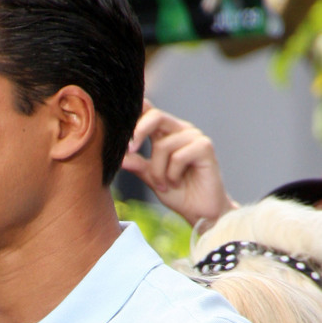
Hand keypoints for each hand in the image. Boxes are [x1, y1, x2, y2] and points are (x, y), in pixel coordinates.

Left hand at [121, 100, 235, 227]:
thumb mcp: (151, 178)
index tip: (118, 129)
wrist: (199, 210)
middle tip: (130, 150)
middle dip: (138, 132)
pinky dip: (172, 174)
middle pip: (155, 116)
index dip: (135, 112)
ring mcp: (193, 136)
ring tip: (164, 185)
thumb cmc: (177, 192)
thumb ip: (137, 164)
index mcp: (165, 133)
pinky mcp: (204, 146)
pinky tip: (177, 182)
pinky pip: (178, 156)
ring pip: (163, 146)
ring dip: (158, 171)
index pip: (149, 112)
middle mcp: (179, 130)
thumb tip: (119, 156)